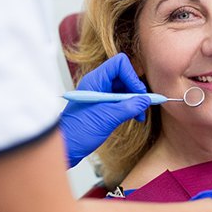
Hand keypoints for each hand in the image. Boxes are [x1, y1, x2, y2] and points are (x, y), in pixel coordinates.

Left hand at [60, 53, 150, 167]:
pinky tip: (135, 117)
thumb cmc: (78, 132)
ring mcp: (101, 94)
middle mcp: (98, 84)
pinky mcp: (104, 105)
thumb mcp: (107, 119)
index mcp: (95, 81)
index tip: (138, 93)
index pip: (119, 64)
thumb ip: (129, 108)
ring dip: (135, 100)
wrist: (66, 147)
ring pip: (125, 89)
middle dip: (136, 90)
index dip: (132, 76)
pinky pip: (122, 100)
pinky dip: (130, 107)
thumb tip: (146, 101)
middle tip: (143, 105)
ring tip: (140, 114)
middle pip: (124, 76)